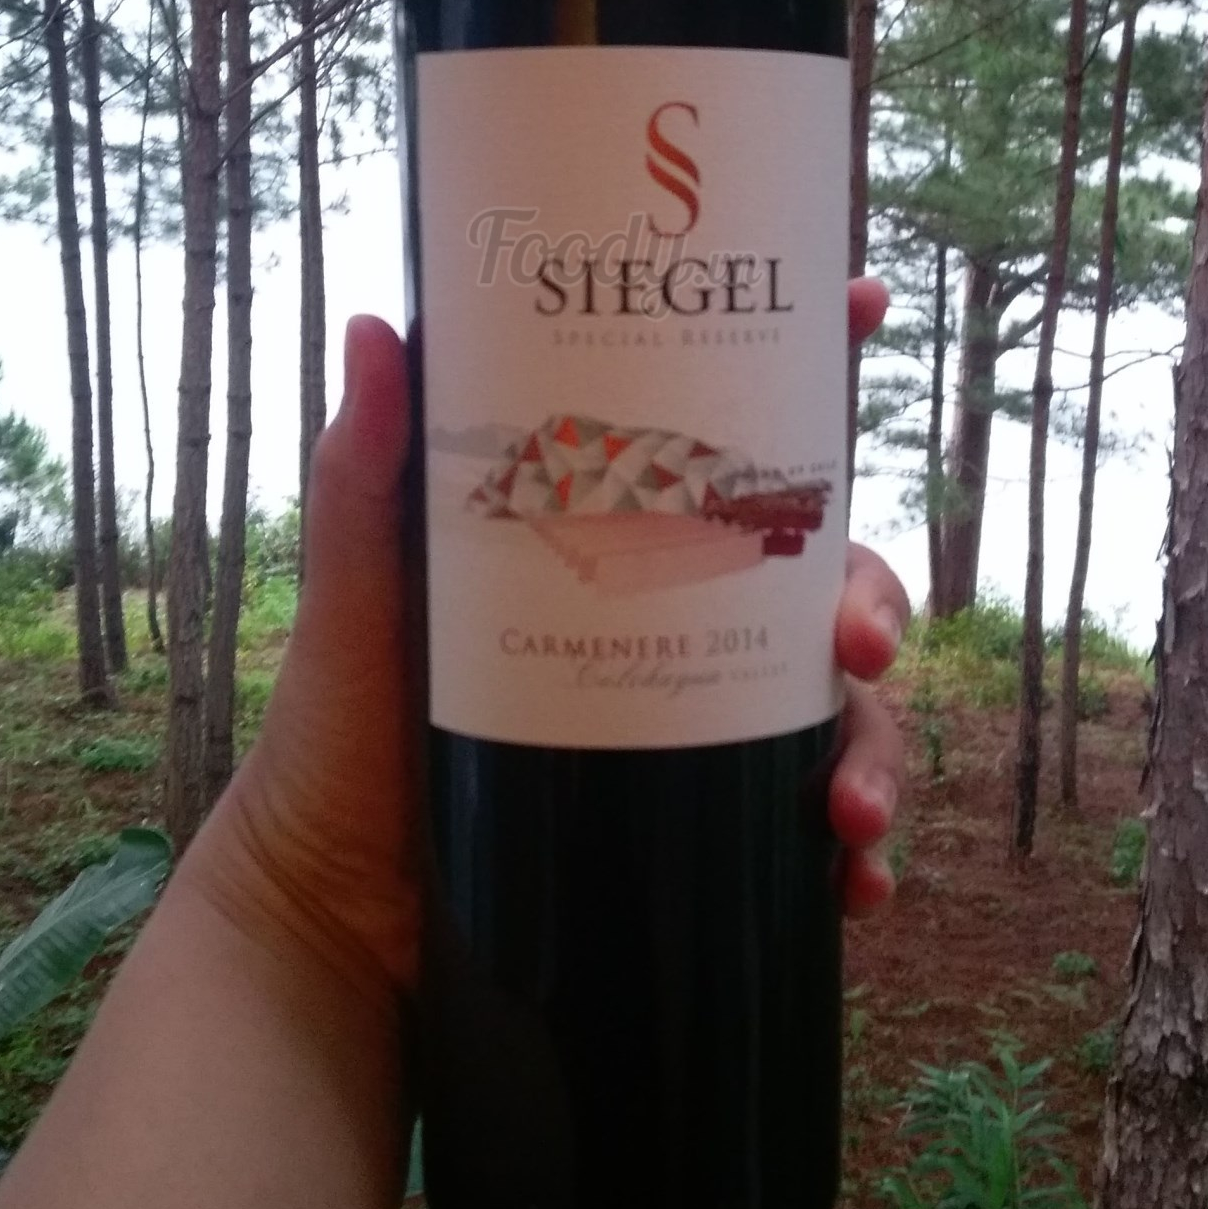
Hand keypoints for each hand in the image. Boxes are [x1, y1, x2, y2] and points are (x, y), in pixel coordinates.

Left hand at [189, 282, 909, 993]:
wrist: (330, 901)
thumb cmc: (343, 722)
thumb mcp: (363, 589)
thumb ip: (366, 472)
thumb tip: (372, 327)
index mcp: (619, 538)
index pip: (734, 438)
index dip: (810, 363)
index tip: (861, 307)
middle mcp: (678, 619)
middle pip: (821, 577)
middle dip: (870, 600)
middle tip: (857, 644)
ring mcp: (698, 728)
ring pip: (838, 712)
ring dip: (876, 750)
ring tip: (850, 812)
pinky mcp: (699, 828)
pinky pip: (804, 835)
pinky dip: (852, 863)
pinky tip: (851, 887)